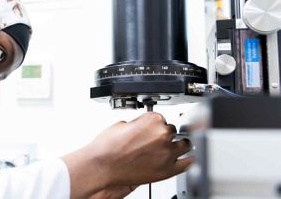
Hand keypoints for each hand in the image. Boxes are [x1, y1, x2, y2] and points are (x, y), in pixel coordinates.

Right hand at [62, 112, 191, 198]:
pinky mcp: (168, 170)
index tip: (150, 129)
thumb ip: (138, 123)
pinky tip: (185, 158)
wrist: (101, 166)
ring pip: (184, 144)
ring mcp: (167, 153)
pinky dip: (187, 160)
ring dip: (177, 144)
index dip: (154, 124)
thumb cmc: (107, 147)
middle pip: (172, 130)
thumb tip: (143, 127)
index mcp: (152, 120)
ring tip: (170, 147)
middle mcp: (163, 135)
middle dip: (164, 134)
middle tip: (153, 140)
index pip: (161, 118)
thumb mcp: (121, 124)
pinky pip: (187, 163)